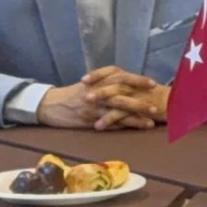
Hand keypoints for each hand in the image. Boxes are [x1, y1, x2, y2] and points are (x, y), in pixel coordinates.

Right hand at [35, 68, 165, 129]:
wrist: (50, 104)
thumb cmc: (74, 93)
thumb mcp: (91, 83)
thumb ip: (109, 82)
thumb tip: (132, 84)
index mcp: (99, 80)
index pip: (121, 77)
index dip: (138, 80)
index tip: (153, 83)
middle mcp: (97, 92)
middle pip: (122, 94)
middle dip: (140, 101)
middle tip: (156, 106)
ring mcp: (93, 108)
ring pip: (117, 111)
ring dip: (135, 117)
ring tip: (151, 122)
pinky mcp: (89, 121)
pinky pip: (108, 124)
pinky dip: (122, 127)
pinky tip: (134, 130)